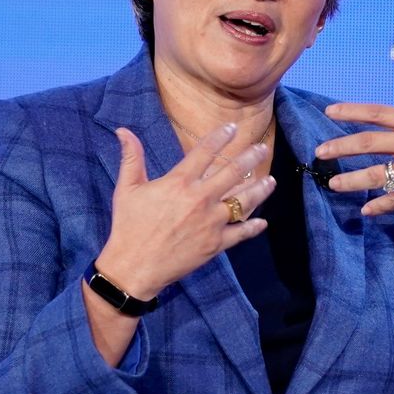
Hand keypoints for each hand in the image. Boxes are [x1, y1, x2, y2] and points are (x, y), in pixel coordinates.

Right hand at [95, 122, 275, 299]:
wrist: (135, 266)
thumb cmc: (129, 226)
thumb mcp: (127, 189)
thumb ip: (131, 158)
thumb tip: (123, 130)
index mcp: (180, 182)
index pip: (205, 152)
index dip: (221, 137)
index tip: (233, 127)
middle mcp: (200, 198)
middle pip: (233, 173)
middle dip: (250, 158)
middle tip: (262, 148)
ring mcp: (211, 222)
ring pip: (243, 202)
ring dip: (260, 190)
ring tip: (271, 181)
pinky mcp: (216, 244)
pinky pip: (240, 233)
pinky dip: (253, 228)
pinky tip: (262, 222)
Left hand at [314, 63, 393, 218]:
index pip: (379, 112)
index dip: (352, 111)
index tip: (329, 112)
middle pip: (369, 142)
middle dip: (340, 146)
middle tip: (319, 152)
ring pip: (377, 174)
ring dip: (352, 181)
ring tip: (333, 185)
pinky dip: (381, 206)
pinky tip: (367, 211)